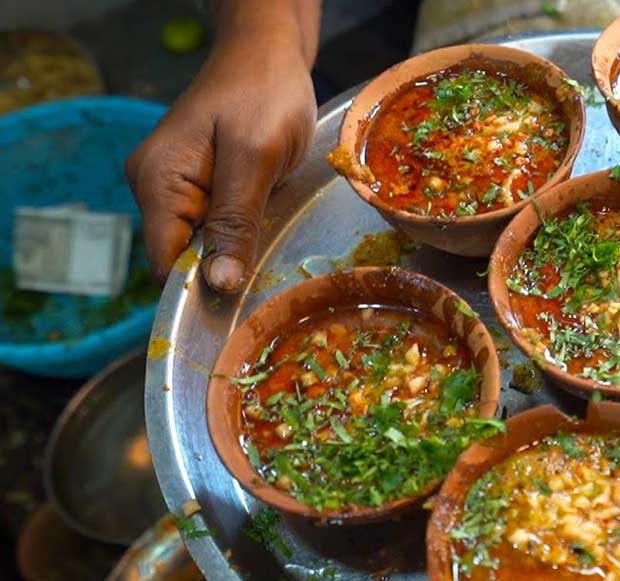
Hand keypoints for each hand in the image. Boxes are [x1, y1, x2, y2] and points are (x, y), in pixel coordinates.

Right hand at [125, 32, 315, 292]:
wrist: (268, 54)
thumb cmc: (263, 94)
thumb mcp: (256, 157)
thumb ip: (236, 222)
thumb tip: (218, 285)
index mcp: (157, 181)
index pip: (165, 263)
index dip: (201, 287)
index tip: (245, 298)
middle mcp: (154, 188)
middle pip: (184, 257)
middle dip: (226, 267)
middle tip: (274, 257)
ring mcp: (174, 187)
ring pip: (203, 245)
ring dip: (238, 247)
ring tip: (275, 225)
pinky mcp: (198, 186)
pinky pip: (216, 225)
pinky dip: (242, 229)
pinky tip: (268, 214)